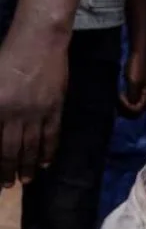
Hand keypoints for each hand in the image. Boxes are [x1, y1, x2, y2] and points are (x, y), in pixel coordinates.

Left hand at [0, 34, 68, 185]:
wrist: (38, 43)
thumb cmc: (7, 57)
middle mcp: (15, 115)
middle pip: (11, 149)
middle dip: (8, 170)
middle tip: (7, 185)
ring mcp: (37, 113)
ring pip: (32, 147)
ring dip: (28, 166)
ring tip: (26, 180)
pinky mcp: (55, 109)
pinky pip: (52, 136)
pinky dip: (49, 151)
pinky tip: (46, 163)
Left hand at [118, 48, 145, 117]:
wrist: (139, 54)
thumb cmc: (136, 67)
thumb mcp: (134, 82)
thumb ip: (133, 96)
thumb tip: (131, 108)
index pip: (137, 110)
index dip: (127, 106)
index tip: (120, 96)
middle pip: (136, 110)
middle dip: (125, 107)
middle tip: (117, 98)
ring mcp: (142, 94)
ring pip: (133, 105)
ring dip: (124, 104)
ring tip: (117, 96)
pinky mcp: (137, 90)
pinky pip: (131, 99)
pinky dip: (125, 99)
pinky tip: (119, 94)